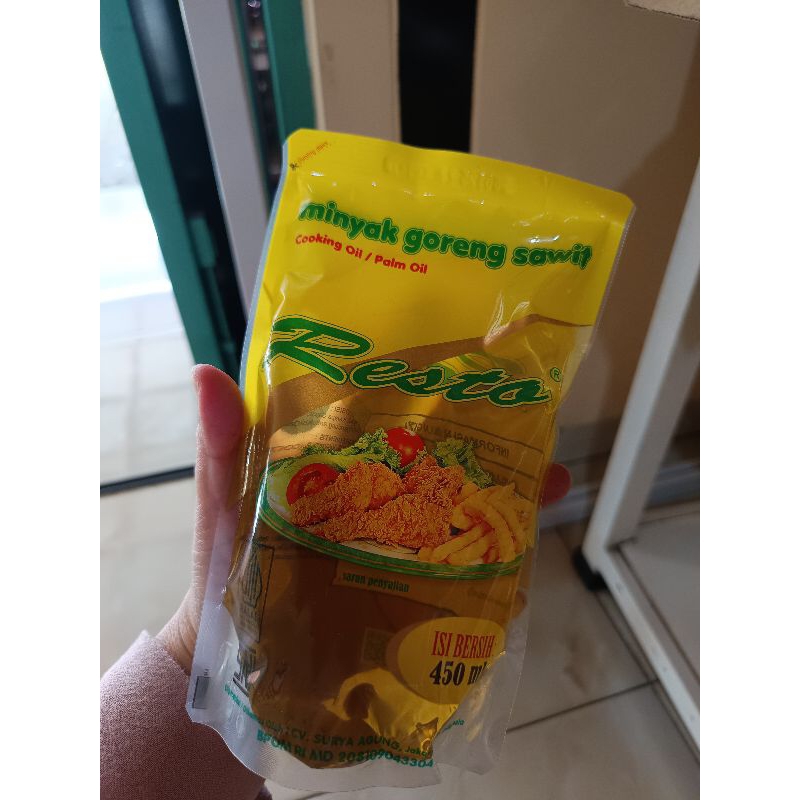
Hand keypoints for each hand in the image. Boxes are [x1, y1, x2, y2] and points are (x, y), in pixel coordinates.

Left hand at [158, 365, 571, 671]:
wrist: (232, 670)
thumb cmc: (227, 575)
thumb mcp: (223, 508)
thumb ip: (220, 451)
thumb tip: (206, 372)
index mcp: (346, 474)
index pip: (402, 425)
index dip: (443, 401)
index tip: (487, 375)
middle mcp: (385, 511)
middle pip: (452, 475)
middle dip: (501, 458)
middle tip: (543, 449)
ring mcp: (403, 563)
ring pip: (468, 528)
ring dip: (510, 514)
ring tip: (551, 492)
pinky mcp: (411, 612)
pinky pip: (463, 591)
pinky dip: (496, 583)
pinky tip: (523, 579)